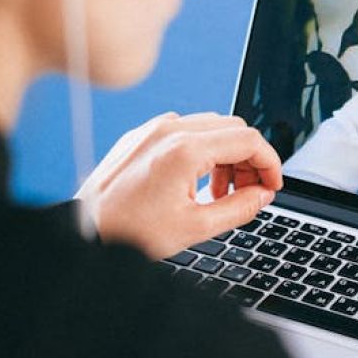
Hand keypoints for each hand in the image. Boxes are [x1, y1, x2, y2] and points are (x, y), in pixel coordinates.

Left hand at [75, 112, 282, 259]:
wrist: (85, 230)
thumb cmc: (130, 231)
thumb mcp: (196, 227)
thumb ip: (238, 208)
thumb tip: (262, 196)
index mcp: (185, 150)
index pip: (248, 139)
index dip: (270, 163)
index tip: (272, 186)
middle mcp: (169, 130)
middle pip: (233, 128)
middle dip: (249, 160)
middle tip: (249, 192)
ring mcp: (152, 129)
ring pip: (210, 126)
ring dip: (226, 155)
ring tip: (220, 194)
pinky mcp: (140, 135)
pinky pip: (184, 131)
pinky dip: (201, 151)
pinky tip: (195, 182)